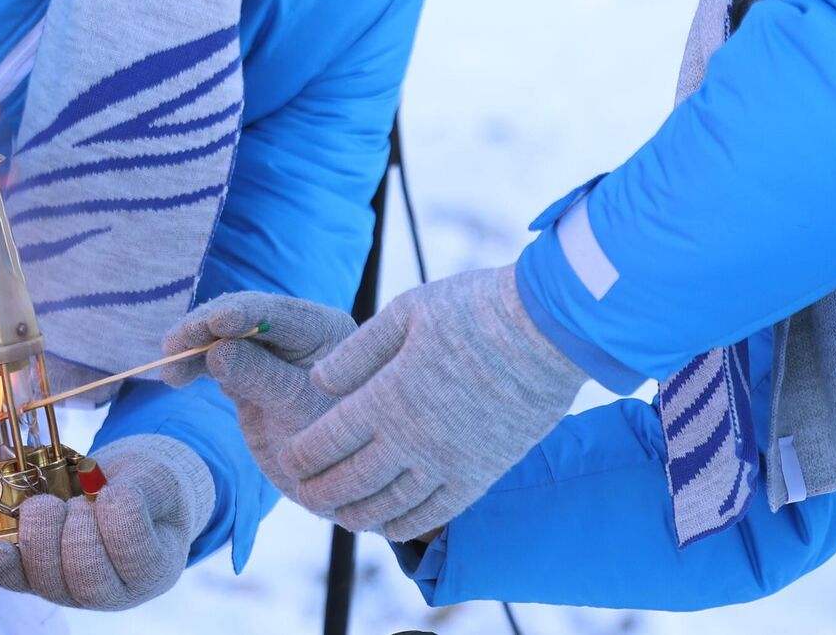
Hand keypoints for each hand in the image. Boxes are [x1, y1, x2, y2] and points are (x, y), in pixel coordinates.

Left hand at [0, 435, 213, 610]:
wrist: (126, 489)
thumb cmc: (147, 487)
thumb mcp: (158, 477)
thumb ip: (141, 488)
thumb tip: (107, 495)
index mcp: (155, 568)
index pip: (136, 556)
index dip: (118, 517)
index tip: (113, 491)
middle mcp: (115, 591)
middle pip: (88, 580)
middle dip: (76, 530)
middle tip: (81, 501)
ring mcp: (74, 590)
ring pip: (48, 582)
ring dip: (41, 534)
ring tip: (51, 504)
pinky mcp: (39, 579)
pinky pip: (16, 581)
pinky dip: (2, 564)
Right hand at [161, 292, 354, 502]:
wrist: (331, 481)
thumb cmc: (332, 443)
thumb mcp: (297, 409)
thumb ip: (259, 377)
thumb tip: (216, 352)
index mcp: (322, 327)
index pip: (277, 314)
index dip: (243, 314)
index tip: (215, 321)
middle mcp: (296, 332)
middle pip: (244, 318)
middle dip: (207, 329)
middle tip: (174, 344)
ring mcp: (269, 352)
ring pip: (224, 338)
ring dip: (194, 348)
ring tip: (168, 367)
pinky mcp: (249, 373)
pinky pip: (217, 361)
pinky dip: (195, 366)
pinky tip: (175, 377)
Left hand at [279, 265, 585, 539]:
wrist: (548, 330)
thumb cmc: (473, 310)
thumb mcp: (405, 313)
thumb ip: (356, 353)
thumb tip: (318, 382)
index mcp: (386, 398)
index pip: (327, 442)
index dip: (302, 457)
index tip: (288, 459)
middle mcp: (412, 442)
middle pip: (351, 483)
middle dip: (319, 491)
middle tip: (302, 493)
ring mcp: (448, 465)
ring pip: (388, 507)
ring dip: (355, 514)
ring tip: (337, 512)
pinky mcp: (480, 475)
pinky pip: (433, 516)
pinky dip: (403, 525)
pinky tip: (388, 524)